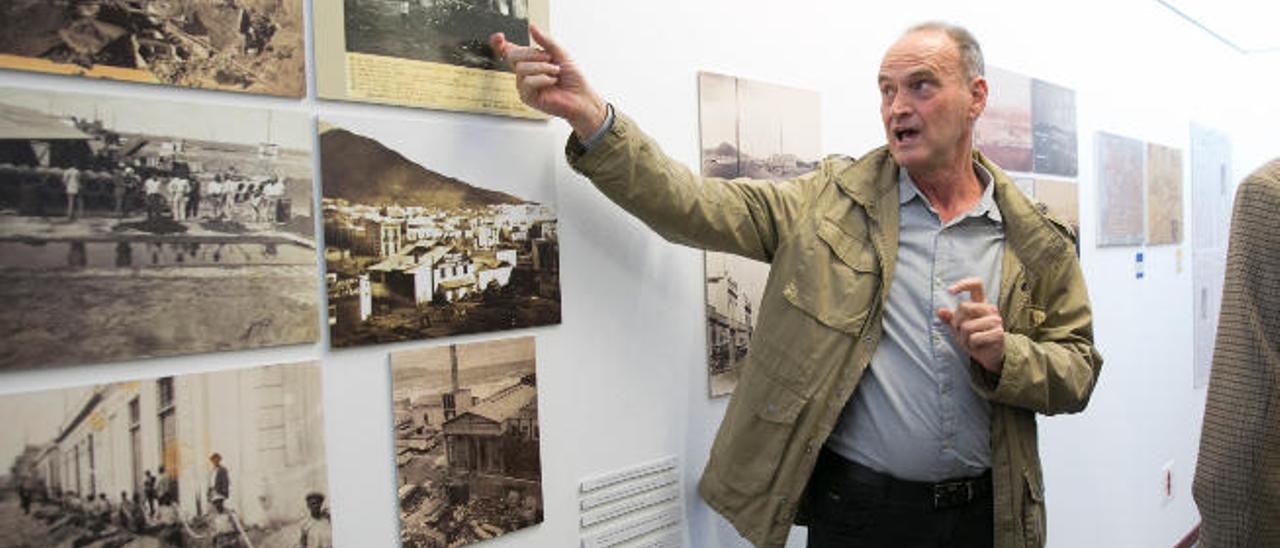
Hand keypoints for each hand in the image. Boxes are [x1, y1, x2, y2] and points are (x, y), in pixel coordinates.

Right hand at [490, 24, 607, 137]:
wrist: (581, 96)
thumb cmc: (572, 77)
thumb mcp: (560, 53)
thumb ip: (545, 41)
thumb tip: (531, 27)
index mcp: (529, 61)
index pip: (508, 51)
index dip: (499, 44)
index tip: (499, 37)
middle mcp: (524, 73)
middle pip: (512, 56)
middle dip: (532, 54)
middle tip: (550, 59)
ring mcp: (524, 86)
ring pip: (521, 69)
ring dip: (542, 67)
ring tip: (556, 72)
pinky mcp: (527, 97)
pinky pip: (527, 82)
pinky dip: (542, 79)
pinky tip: (552, 82)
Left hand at [936, 278, 1004, 374]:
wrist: (990, 356)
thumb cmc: (974, 339)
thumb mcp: (958, 329)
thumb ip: (949, 319)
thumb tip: (940, 311)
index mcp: (981, 303)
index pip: (976, 285)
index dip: (963, 284)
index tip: (950, 291)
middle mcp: (990, 308)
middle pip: (963, 306)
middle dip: (956, 322)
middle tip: (961, 333)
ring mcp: (996, 320)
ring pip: (966, 326)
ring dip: (963, 337)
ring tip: (970, 341)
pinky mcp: (998, 332)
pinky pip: (974, 338)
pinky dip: (971, 345)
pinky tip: (977, 346)